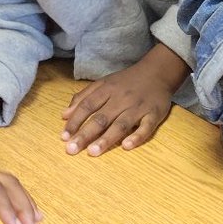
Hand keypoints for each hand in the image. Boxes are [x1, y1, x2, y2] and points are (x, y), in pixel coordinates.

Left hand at [60, 45, 187, 155]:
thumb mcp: (104, 83)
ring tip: (93, 152)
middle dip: (85, 134)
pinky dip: (137, 136)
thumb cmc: (127, 81)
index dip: (75, 121)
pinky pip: (146, 127)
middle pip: (101, 118)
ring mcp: (138, 107)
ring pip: (121, 124)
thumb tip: (64, 115)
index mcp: (107, 89)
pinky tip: (126, 146)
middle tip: (72, 149)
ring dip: (107, 138)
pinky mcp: (154, 114)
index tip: (64, 137)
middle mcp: (121, 98)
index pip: (88, 106)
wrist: (158, 72)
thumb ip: (84, 96)